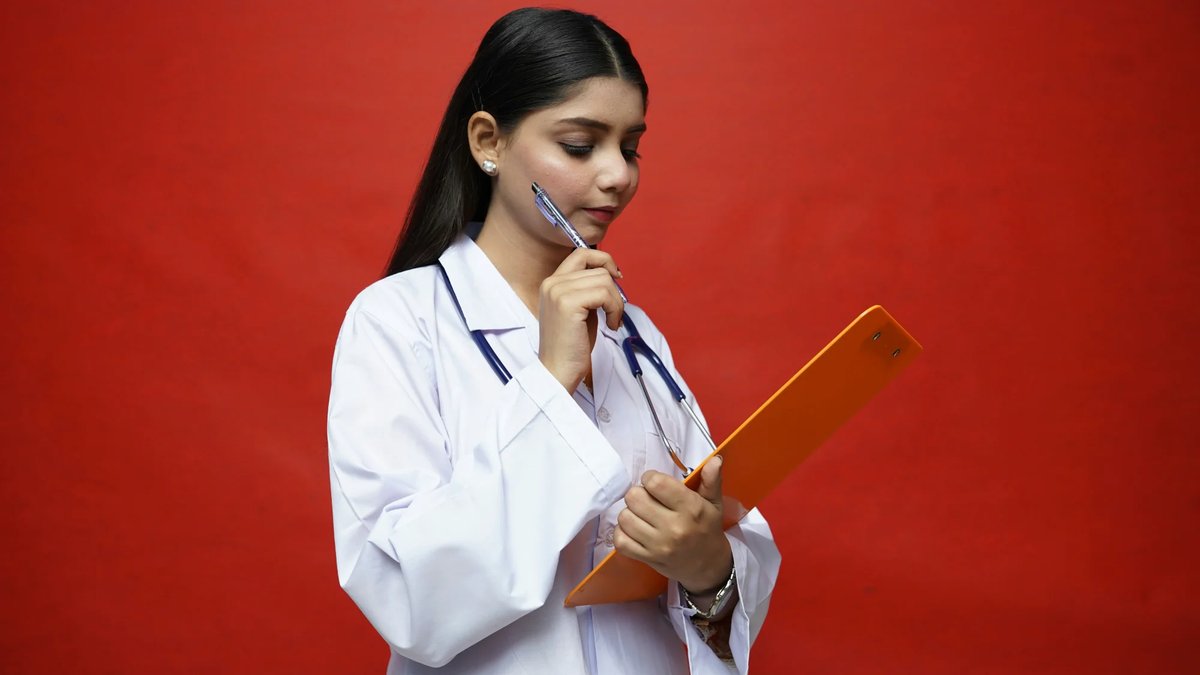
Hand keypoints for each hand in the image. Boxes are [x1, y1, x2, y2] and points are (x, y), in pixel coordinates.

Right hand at [538, 248, 623, 391]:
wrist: (558, 370)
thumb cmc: (572, 345)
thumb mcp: (579, 309)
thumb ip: (588, 289)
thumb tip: (611, 273)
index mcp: (552, 282)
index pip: (581, 253)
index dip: (603, 260)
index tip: (616, 276)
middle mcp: (552, 283)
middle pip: (597, 268)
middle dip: (614, 290)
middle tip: (615, 312)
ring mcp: (558, 291)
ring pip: (604, 280)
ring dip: (616, 302)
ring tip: (612, 321)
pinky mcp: (568, 303)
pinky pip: (604, 294)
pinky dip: (615, 309)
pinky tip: (610, 325)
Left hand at [614, 457, 732, 593]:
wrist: (708, 566)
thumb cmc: (707, 529)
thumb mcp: (713, 503)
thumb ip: (711, 480)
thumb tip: (715, 459)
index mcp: (690, 508)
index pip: (655, 483)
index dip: (650, 478)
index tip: (655, 484)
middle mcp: (674, 527)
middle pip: (634, 498)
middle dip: (638, 494)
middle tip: (648, 500)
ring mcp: (659, 545)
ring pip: (625, 517)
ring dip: (630, 513)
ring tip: (641, 515)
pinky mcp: (647, 559)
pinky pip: (620, 541)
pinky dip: (622, 533)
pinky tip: (634, 530)